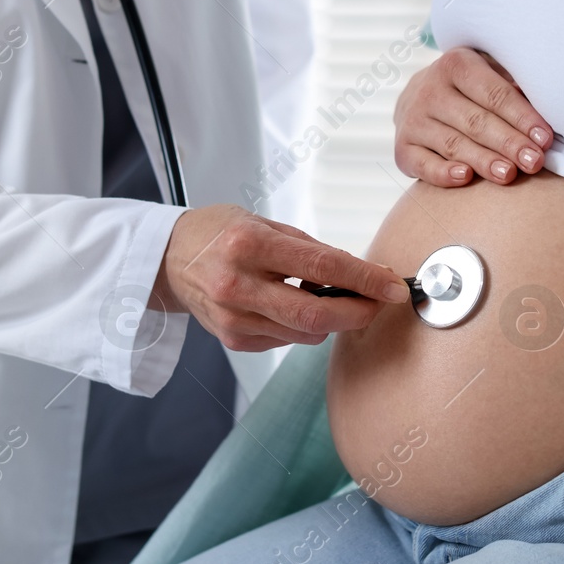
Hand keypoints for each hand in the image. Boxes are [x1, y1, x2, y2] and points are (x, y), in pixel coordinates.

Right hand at [152, 205, 412, 351]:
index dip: (365, 280)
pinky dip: (302, 327)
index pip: (322, 266)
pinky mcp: (232, 338)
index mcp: (249, 243)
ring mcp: (232, 316)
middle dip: (359, 312)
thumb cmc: (220, 233)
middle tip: (380, 303)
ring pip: (305, 333)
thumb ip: (311, 250)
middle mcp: (237, 283)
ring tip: (329, 297)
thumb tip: (363, 275)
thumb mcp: (265, 223)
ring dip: (332, 320)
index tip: (394, 286)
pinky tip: (290, 305)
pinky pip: (285, 340)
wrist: (170, 257)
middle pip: (316, 314)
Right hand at [394, 47, 551, 187]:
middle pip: (475, 121)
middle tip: (534, 161)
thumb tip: (544, 105)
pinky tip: (465, 177)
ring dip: (483, 161)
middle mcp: (429, 89)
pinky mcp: (402, 148)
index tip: (545, 139)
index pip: (494, 94)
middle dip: (508, 143)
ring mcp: (412, 120)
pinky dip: (443, 173)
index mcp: (456, 64)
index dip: (522, 117)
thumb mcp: (492, 73)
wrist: (420, 97)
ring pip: (453, 144)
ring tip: (509, 174)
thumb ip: (514, 86)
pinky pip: (423, 164)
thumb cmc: (471, 88)